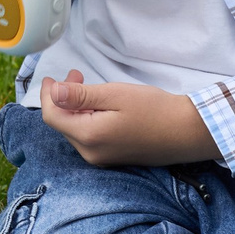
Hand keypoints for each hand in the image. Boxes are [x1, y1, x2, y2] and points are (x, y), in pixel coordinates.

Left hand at [39, 71, 219, 166]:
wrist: (188, 132)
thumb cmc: (154, 109)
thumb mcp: (115, 95)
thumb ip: (80, 95)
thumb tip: (52, 93)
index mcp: (88, 137)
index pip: (52, 116)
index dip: (47, 95)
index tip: (51, 77)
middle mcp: (91, 153)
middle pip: (63, 124)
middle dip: (62, 98)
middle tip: (76, 75)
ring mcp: (102, 159)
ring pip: (76, 130)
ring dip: (76, 107)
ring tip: (87, 86)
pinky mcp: (113, 158)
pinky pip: (90, 137)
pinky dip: (87, 118)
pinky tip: (98, 105)